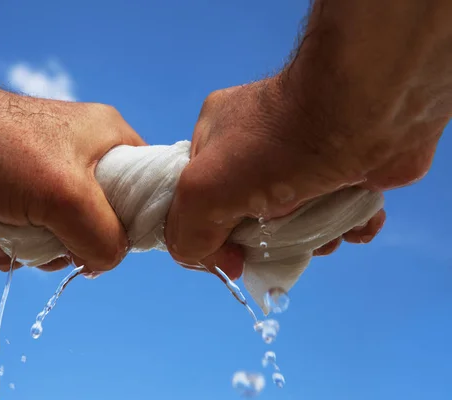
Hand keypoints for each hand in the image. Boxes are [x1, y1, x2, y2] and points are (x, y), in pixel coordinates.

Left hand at [0, 95, 144, 272]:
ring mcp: (48, 180)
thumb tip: (107, 262)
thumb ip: (104, 237)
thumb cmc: (1, 151)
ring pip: (64, 238)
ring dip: (36, 249)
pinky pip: (31, 239)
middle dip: (74, 242)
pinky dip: (11, 246)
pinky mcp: (17, 199)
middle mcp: (83, 158)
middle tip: (53, 235)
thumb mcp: (68, 197)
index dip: (136, 221)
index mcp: (109, 139)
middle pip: (104, 222)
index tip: (111, 240)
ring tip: (11, 231)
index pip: (146, 187)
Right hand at [165, 77, 440, 278]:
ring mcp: (306, 151)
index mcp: (216, 135)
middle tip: (283, 246)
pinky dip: (348, 226)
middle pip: (251, 212)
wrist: (364, 112)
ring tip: (325, 236)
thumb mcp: (203, 193)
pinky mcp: (349, 163)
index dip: (212, 233)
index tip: (235, 256)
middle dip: (268, 242)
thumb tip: (227, 264)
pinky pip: (340, 207)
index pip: (201, 197)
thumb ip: (188, 234)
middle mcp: (259, 140)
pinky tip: (353, 226)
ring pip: (299, 215)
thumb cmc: (273, 149)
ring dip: (313, 238)